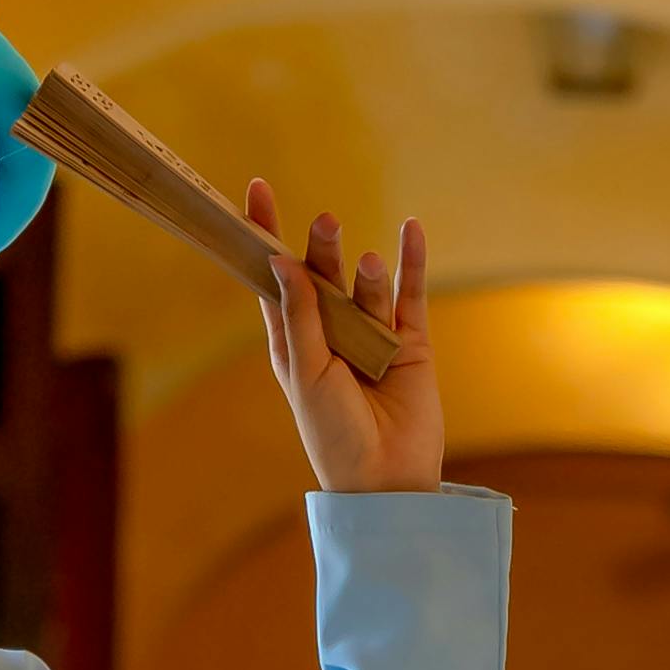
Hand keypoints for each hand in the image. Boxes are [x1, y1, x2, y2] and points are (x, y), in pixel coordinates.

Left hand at [248, 185, 441, 494]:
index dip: (264, 234)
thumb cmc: (333, 434)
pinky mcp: (411, 344)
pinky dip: (411, 263)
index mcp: (294, 340)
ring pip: (367, 287)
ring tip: (365, 266)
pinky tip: (411, 231)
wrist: (384, 480)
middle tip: (325, 224)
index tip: (257, 189)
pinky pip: (411, 295)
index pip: (275, 278)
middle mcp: (332, 332)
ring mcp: (373, 336)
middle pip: (323, 274)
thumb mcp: (306, 373)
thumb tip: (281, 260)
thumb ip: (300, 316)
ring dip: (366, 274)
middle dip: (321, 249)